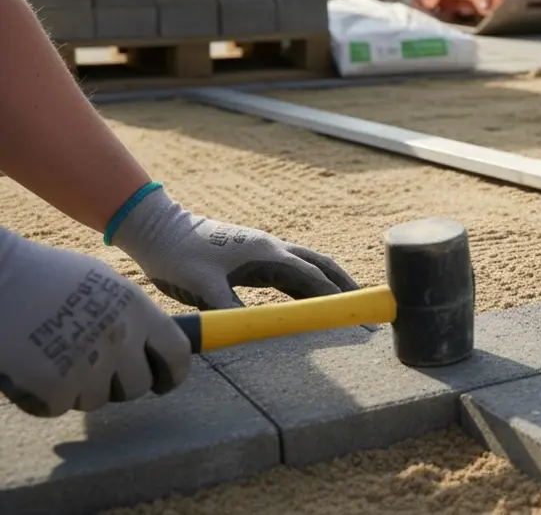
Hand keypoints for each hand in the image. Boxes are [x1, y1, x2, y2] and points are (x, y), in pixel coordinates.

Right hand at [0, 227, 190, 417]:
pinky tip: (28, 367)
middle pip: (137, 386)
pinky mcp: (54, 385)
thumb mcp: (101, 283)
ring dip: (76, 388)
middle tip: (92, 370)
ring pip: (96, 399)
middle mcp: (119, 337)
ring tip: (51, 355)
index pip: (176, 353)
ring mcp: (88, 363)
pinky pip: (58, 406)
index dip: (172, 374)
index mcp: (136, 308)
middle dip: (118, 385)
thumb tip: (156, 345)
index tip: (164, 383)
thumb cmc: (43, 277)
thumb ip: (131, 315)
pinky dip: (43, 396)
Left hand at [111, 186, 359, 310]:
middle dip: (344, 283)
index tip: (355, 308)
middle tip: (364, 303)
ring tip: (346, 301)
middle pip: (319, 265)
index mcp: (265, 253)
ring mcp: (263, 251)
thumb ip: (228, 308)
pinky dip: (306, 284)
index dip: (334, 293)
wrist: (156, 228)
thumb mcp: (201, 286)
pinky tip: (308, 298)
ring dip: (328, 282)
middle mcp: (271, 249)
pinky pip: (289, 271)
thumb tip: (251, 332)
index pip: (310, 276)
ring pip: (307, 266)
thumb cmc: (177, 254)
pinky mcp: (252, 257)